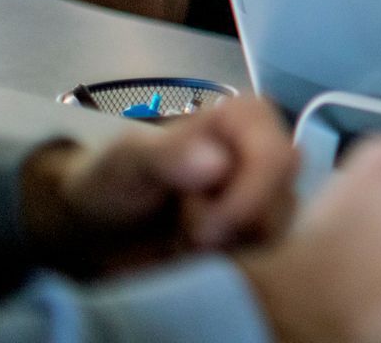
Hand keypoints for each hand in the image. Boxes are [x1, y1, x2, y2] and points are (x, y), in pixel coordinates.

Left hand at [21, 97, 297, 275]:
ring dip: (224, 248)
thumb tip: (219, 164)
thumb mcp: (129, 160)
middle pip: (281, 201)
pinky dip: (227, 262)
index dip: (248, 199)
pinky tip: (194, 251)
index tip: (203, 230)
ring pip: (273, 233)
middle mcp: (267, 150)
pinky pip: (265, 255)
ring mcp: (267, 193)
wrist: (99, 225)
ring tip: (183, 236)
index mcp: (247, 118)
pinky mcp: (259, 230)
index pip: (278, 159)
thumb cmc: (115, 179)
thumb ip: (169, 154)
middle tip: (185, 230)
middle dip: (230, 228)